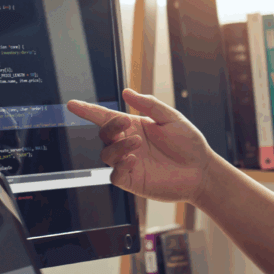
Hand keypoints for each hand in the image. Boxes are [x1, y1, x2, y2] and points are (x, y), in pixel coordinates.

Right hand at [67, 89, 215, 203]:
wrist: (201, 170)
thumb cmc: (188, 144)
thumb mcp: (171, 118)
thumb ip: (149, 105)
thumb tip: (126, 92)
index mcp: (134, 127)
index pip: (106, 118)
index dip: (88, 111)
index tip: (72, 104)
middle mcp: (128, 144)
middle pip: (104, 134)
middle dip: (110, 127)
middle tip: (126, 122)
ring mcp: (129, 163)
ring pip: (106, 155)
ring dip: (117, 146)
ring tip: (138, 143)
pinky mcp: (133, 181)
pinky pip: (115, 175)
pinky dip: (119, 166)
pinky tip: (133, 159)